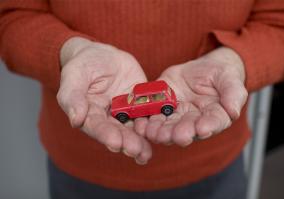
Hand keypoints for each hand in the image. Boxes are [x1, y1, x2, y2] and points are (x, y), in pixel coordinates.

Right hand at [57, 37, 150, 163]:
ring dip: (140, 142)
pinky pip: (148, 114)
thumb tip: (75, 119)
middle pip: (117, 132)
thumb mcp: (74, 75)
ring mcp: (126, 112)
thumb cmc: (84, 64)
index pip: (97, 127)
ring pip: (133, 129)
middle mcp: (108, 118)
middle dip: (126, 142)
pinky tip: (161, 134)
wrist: (103, 55)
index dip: (106, 135)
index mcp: (90, 114)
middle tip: (136, 151)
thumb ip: (73, 97)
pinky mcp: (140, 104)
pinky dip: (154, 124)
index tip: (115, 143)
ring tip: (146, 153)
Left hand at [135, 47, 247, 145]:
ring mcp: (176, 115)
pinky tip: (141, 124)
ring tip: (155, 133)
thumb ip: (233, 94)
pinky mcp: (161, 106)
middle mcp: (193, 120)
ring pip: (168, 127)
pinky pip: (152, 116)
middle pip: (187, 129)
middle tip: (176, 136)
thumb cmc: (221, 75)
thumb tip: (234, 112)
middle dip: (181, 133)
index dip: (208, 126)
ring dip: (161, 132)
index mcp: (213, 116)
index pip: (212, 123)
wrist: (202, 68)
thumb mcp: (230, 79)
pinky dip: (146, 121)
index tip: (202, 129)